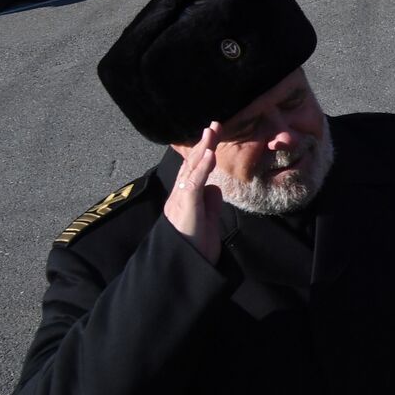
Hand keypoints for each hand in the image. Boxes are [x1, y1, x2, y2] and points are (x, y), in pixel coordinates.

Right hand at [164, 123, 223, 263]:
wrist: (186, 269)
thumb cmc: (195, 248)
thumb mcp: (207, 221)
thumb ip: (210, 204)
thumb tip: (215, 188)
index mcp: (185, 199)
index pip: (194, 170)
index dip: (203, 152)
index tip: (213, 135)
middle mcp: (180, 197)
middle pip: (191, 165)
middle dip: (203, 144)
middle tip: (214, 125)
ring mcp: (181, 201)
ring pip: (191, 170)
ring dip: (202, 149)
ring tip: (211, 132)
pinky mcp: (185, 209)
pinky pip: (194, 184)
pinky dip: (202, 168)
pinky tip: (209, 154)